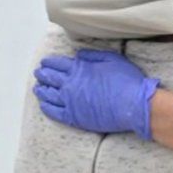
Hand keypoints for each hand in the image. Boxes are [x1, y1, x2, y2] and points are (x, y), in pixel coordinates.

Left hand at [33, 49, 159, 138]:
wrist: (134, 105)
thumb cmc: (127, 81)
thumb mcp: (113, 59)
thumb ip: (93, 56)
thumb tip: (78, 55)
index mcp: (79, 69)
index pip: (58, 64)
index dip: (50, 62)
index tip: (45, 62)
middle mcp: (70, 84)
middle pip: (50, 78)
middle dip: (42, 74)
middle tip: (38, 73)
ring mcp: (70, 102)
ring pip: (49, 95)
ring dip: (42, 90)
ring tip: (38, 88)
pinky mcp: (74, 117)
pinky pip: (55, 112)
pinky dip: (46, 107)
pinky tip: (43, 104)